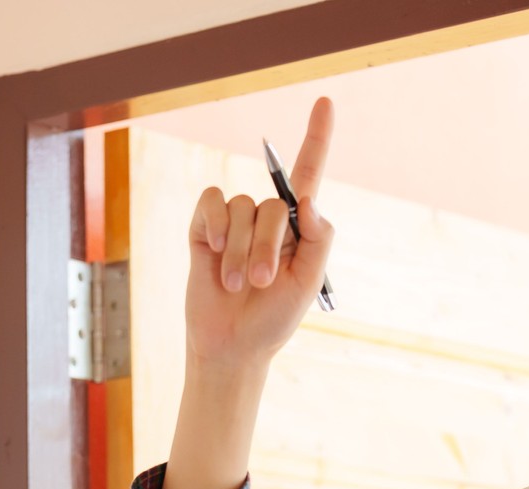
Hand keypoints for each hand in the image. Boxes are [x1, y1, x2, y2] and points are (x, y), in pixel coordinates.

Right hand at [184, 95, 336, 368]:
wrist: (232, 346)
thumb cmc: (274, 319)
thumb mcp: (308, 283)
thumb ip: (319, 239)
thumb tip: (308, 199)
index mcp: (298, 228)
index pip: (308, 173)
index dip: (317, 137)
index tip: (326, 102)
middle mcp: (268, 218)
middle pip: (273, 204)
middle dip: (266, 246)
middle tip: (259, 283)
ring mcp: (234, 222)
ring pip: (241, 208)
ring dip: (238, 250)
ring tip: (235, 284)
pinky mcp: (203, 227)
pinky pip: (212, 202)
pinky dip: (213, 225)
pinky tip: (211, 250)